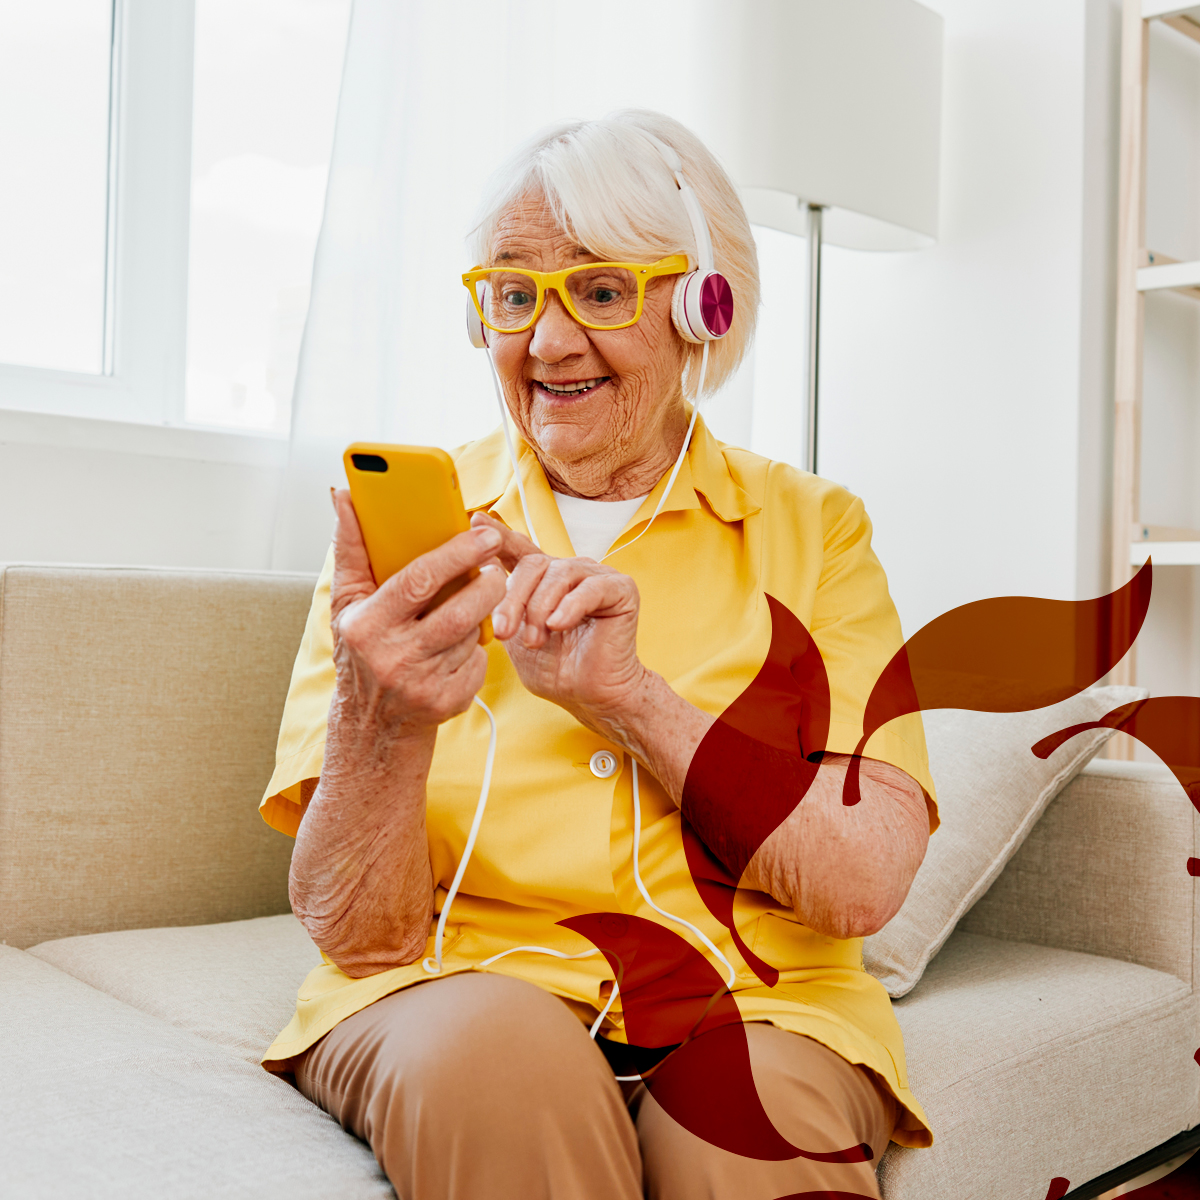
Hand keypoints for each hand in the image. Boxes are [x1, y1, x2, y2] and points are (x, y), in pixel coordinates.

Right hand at [330, 489, 506, 742]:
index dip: (457, 554)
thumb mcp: (347, 601)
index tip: (484, 533)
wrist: (371, 721)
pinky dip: (477, 649)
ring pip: (473, 635)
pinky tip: (462, 644)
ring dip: (481, 615)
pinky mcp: (447, 703)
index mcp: (367, 624)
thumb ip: (350, 547)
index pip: (419, 580)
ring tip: (475, 603)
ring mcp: (422, 684)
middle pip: (459, 612)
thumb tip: (343, 496)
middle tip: (496, 567)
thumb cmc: (362, 647)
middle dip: (488, 585)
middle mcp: (393, 657)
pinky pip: (479, 663)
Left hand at [471, 511, 647, 731]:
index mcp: (544, 579)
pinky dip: (570, 606)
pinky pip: (590, 587)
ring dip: (540, 608)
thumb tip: (475, 580)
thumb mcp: (515, 635)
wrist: (589, 694)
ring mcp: (596, 577)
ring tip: (535, 640)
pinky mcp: (620, 589)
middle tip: (504, 632)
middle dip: (513, 598)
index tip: (474, 520)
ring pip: (558, 574)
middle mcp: (569, 571)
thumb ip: (499, 607)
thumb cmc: (555, 668)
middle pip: (533, 564)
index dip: (497, 534)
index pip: (518, 549)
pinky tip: (559, 624)